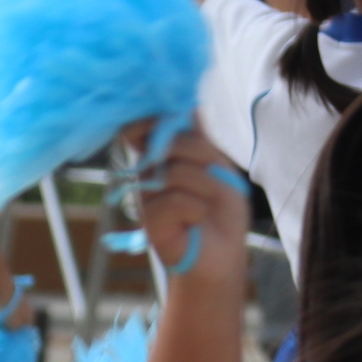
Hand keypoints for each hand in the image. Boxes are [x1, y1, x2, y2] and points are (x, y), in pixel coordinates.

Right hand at [130, 127, 248, 286]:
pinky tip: (196, 221)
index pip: (140, 128)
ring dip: (206, 188)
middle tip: (216, 178)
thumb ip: (201, 140)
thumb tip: (190, 106)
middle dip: (201, 156)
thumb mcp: (219, 169)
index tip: (167, 120)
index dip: (149, 119)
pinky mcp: (150, 221)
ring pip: (176, 172)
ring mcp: (146, 197)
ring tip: (208, 205)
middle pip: (167, 143)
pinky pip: (178, 200)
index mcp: (162, 158)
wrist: (221, 255)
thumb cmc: (221, 212)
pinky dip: (198, 210)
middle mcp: (148, 173)